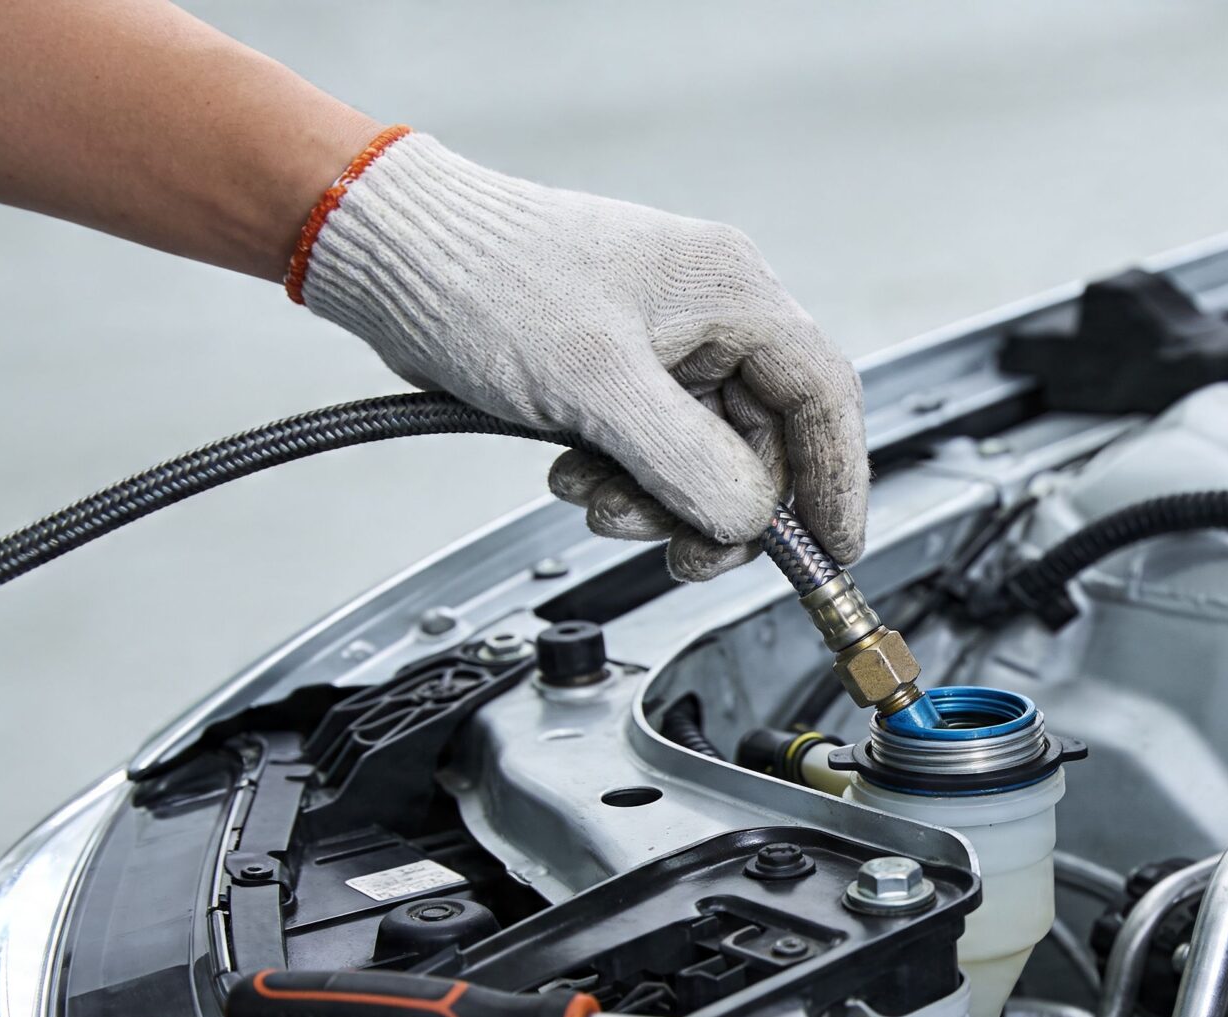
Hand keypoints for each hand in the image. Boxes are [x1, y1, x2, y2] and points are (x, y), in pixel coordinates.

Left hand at [300, 134, 867, 578]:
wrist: (389, 253)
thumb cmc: (484, 280)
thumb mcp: (596, 384)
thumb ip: (688, 462)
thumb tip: (749, 520)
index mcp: (731, 290)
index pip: (823, 395)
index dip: (838, 481)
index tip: (834, 550)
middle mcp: (711, 313)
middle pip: (763, 442)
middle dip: (718, 506)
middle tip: (679, 552)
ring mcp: (666, 343)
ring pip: (706, 456)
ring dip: (658, 499)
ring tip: (595, 500)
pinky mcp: (620, 370)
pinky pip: (655, 449)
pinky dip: (624, 481)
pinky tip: (573, 472)